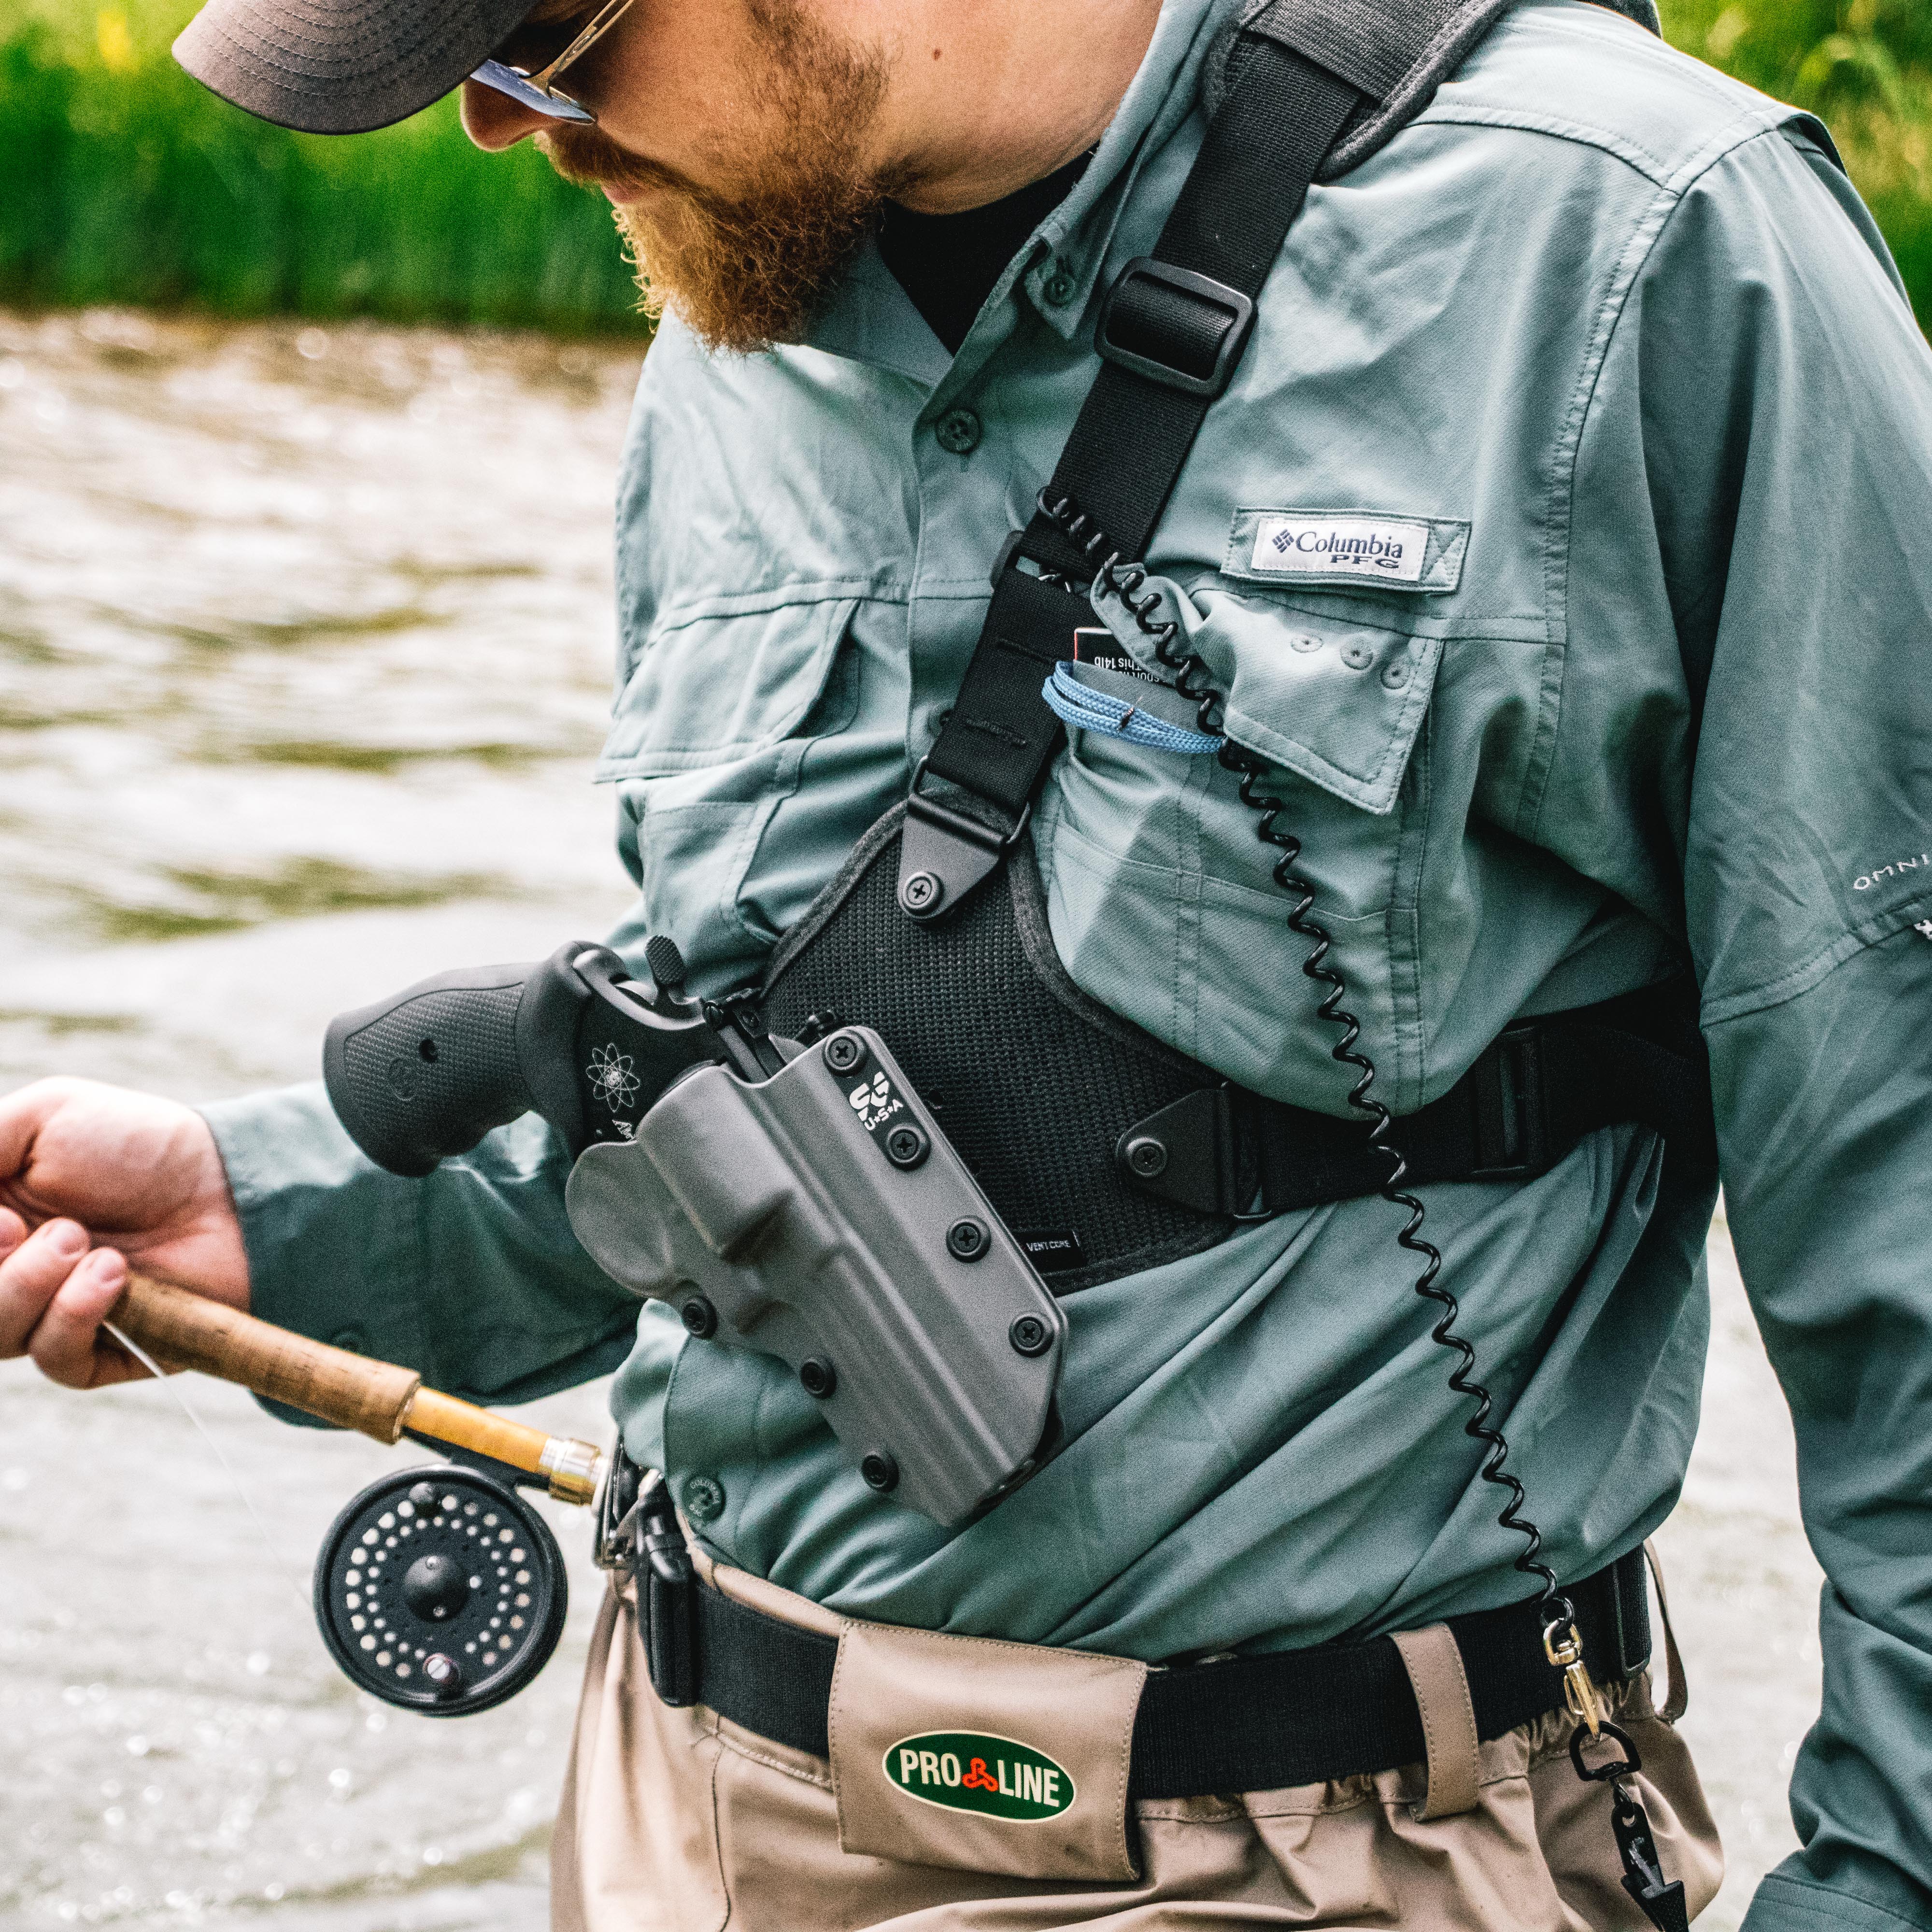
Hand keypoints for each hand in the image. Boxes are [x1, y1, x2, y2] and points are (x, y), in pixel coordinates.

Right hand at [0, 1077, 248, 1389]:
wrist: (227, 1182)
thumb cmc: (137, 1143)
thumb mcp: (38, 1118)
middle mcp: (7, 1276)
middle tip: (26, 1225)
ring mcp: (48, 1317)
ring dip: (28, 1284)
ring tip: (84, 1241)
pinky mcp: (99, 1351)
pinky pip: (54, 1361)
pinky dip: (74, 1315)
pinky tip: (114, 1277)